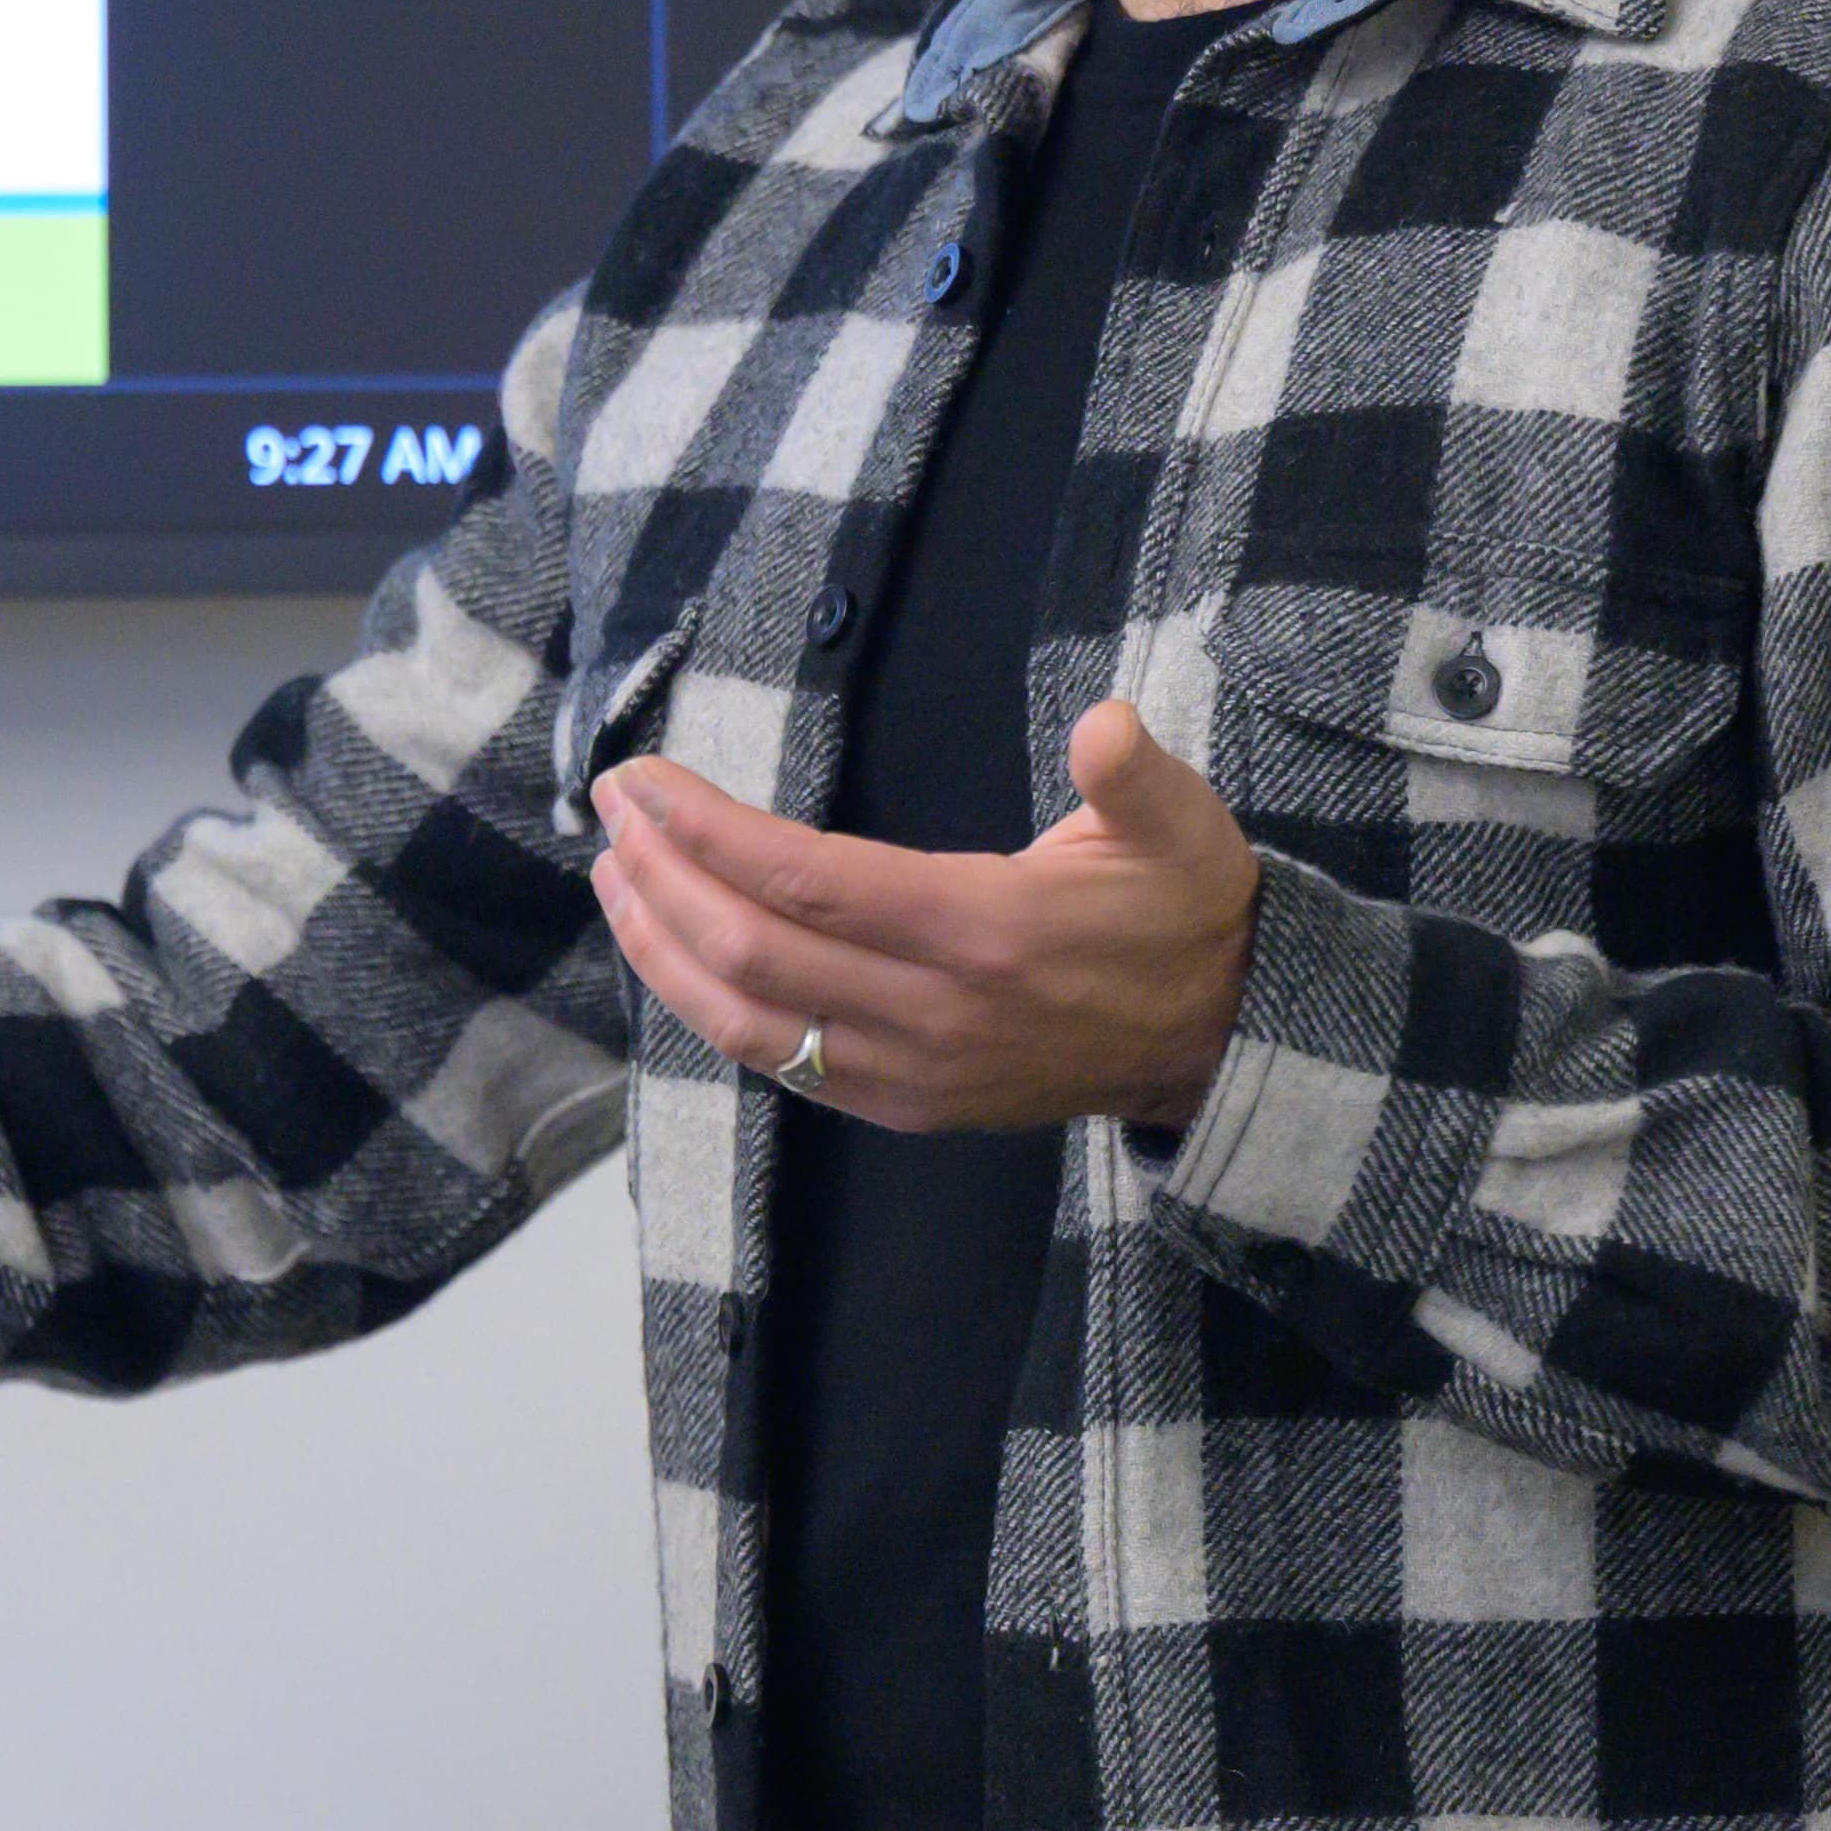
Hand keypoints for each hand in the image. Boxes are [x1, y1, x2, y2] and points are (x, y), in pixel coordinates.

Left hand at [590, 699, 1262, 1136]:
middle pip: (754, 949)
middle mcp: (934, 1012)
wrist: (1218, 1041)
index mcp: (985, 930)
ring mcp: (913, 1072)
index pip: (805, 878)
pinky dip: (710, 1013)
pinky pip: (782, 1067)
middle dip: (663, 875)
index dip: (708, 829)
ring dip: (662, 950)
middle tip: (612, 809)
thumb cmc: (1185, 915)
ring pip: (748, 1022)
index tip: (645, 780)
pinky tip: (674, 958)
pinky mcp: (906, 1106)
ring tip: (615, 876)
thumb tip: (1105, 724)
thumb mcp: (1185, 829)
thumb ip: (1136, 777)